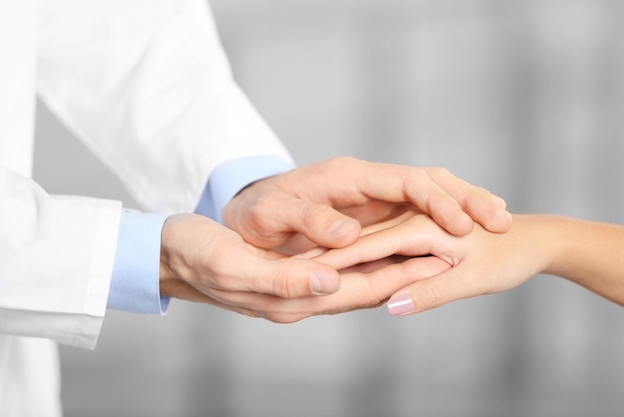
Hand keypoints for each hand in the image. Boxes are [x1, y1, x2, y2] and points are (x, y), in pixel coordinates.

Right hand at [160, 214, 450, 321]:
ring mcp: (300, 289)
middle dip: (414, 272)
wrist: (171, 255)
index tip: (446, 258)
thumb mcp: (233, 264)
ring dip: (396, 267)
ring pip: (360, 280)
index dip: (405, 273)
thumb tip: (331, 280)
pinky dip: (368, 263)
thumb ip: (284, 277)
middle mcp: (304, 298)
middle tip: (456, 253)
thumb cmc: (197, 254)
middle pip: (371, 287)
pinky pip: (341, 273)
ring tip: (433, 249)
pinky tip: (384, 251)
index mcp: (293, 296)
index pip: (362, 287)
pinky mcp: (294, 276)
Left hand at [223, 157, 511, 252]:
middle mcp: (366, 181)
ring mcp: (373, 196)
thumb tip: (350, 235)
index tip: (463, 226)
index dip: (436, 201)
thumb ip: (311, 221)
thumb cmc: (257, 213)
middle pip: (427, 181)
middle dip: (466, 198)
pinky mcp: (374, 212)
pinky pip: (418, 210)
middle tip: (503, 220)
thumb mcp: (275, 215)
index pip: (404, 180)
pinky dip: (447, 214)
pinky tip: (471, 225)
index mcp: (347, 177)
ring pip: (429, 193)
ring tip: (500, 219)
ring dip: (463, 205)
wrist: (248, 210)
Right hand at [312, 212, 546, 314]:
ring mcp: (413, 223)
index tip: (302, 272)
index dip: (331, 260)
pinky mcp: (415, 231)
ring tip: (312, 263)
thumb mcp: (471, 279)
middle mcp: (412, 219)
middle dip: (326, 251)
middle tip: (292, 266)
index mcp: (419, 228)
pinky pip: (383, 238)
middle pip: (359, 237)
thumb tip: (393, 305)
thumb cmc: (506, 258)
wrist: (536, 240)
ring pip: (369, 236)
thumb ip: (430, 290)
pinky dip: (363, 248)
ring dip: (342, 248)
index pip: (363, 246)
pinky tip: (351, 257)